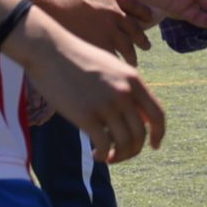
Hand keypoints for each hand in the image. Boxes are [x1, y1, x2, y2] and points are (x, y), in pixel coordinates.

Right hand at [12, 14, 166, 165]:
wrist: (48, 49)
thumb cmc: (75, 58)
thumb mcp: (109, 66)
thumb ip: (125, 86)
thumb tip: (137, 113)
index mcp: (133, 80)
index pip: (158, 114)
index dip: (159, 134)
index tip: (153, 145)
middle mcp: (124, 93)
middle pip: (141, 133)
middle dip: (134, 150)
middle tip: (122, 154)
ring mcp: (106, 105)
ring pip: (125, 143)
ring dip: (120, 156)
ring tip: (109, 157)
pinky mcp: (87, 116)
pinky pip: (105, 145)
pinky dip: (104, 155)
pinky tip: (97, 155)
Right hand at [24, 0, 152, 61]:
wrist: (46, 2)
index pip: (135, 5)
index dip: (144, 13)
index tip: (149, 19)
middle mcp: (114, 14)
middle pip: (134, 29)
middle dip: (141, 39)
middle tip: (146, 46)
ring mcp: (108, 31)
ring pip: (127, 47)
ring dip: (132, 57)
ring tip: (133, 64)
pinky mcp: (99, 46)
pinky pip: (115, 59)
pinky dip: (118, 66)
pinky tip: (117, 72)